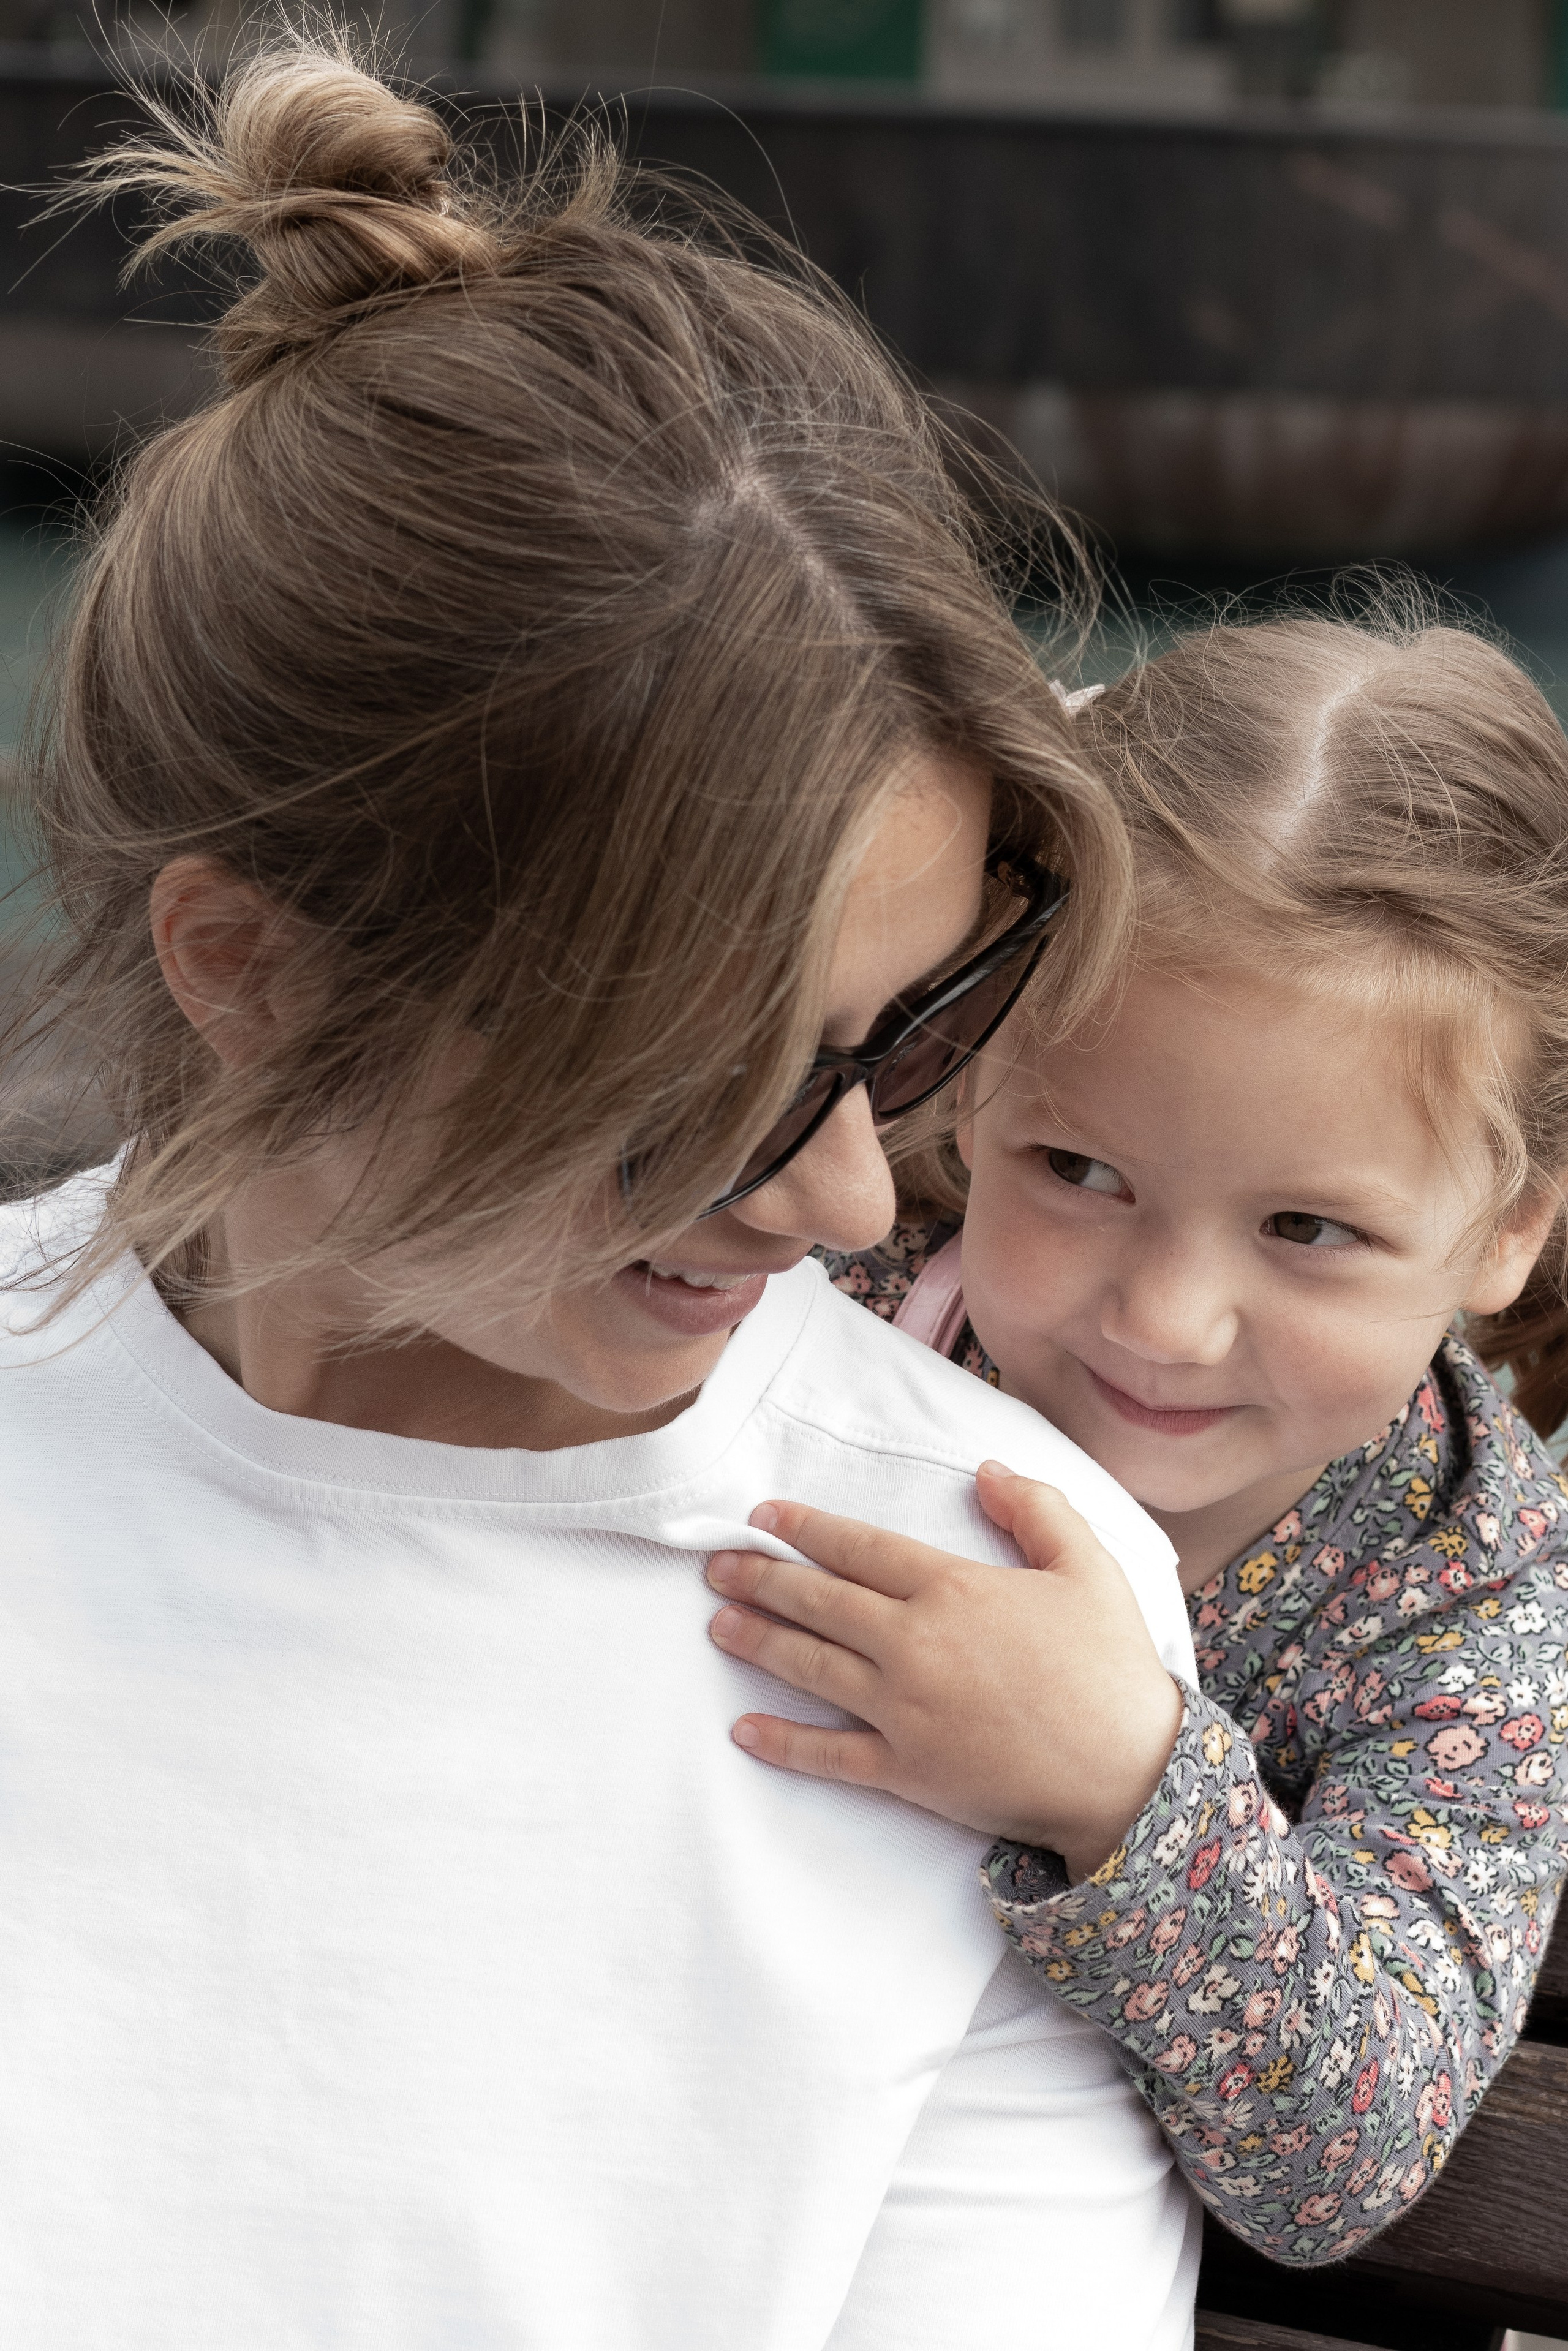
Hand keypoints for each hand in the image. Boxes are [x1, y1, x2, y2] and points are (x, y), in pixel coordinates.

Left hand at [708, 1460, 1183, 1882]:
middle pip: (820, 1602)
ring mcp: (904, 1711)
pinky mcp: (906, 1771)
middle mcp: (914, 1644)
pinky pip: (829, 1755)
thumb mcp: (1088, 1568)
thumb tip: (985, 1471)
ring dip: (760, 1642)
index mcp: (953, 1589)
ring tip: (719, 1624)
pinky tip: (743, 1730)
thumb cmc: (1111, 1668)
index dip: (806, 1529)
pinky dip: (782, 1743)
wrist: (1127, 1776)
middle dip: (762, 1579)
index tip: (763, 1517)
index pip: (860, 1547)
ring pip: (811, 1666)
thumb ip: (1037, 1508)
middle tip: (719, 1566)